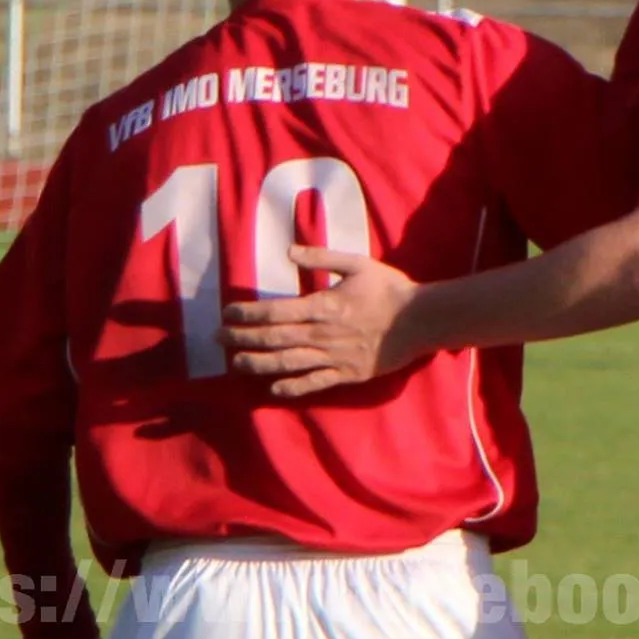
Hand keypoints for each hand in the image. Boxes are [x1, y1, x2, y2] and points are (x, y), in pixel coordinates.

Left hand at [221, 246, 420, 397]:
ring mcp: (334, 357)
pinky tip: (274, 388)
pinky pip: (314, 383)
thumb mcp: (357, 264)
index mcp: (323, 306)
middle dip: (242, 339)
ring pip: (287, 363)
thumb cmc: (390, 289)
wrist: (421, 321)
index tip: (227, 312)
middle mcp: (323, 335)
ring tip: (236, 363)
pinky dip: (293, 386)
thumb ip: (321, 256)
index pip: (274, 311)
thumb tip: (289, 250)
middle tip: (217, 339)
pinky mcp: (347, 374)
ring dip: (258, 364)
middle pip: (273, 339)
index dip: (247, 313)